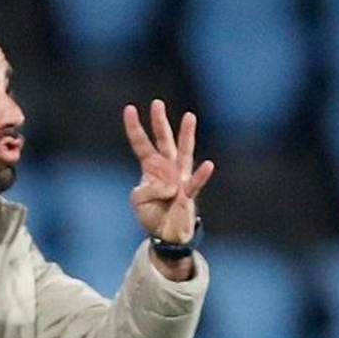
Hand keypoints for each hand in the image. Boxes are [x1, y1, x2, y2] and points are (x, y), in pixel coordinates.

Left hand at [122, 100, 213, 244]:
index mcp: (150, 167)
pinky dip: (201, 175)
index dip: (134, 128)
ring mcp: (179, 178)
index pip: (141, 143)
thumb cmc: (151, 214)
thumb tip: (169, 186)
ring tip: (189, 117)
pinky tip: (209, 165)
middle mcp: (166, 167)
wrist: (165, 234)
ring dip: (186, 135)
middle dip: (159, 122)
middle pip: (163, 140)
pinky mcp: (188, 193)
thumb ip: (147, 189)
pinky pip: (195, 182)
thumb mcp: (139, 200)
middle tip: (157, 103)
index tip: (129, 109)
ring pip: (184, 152)